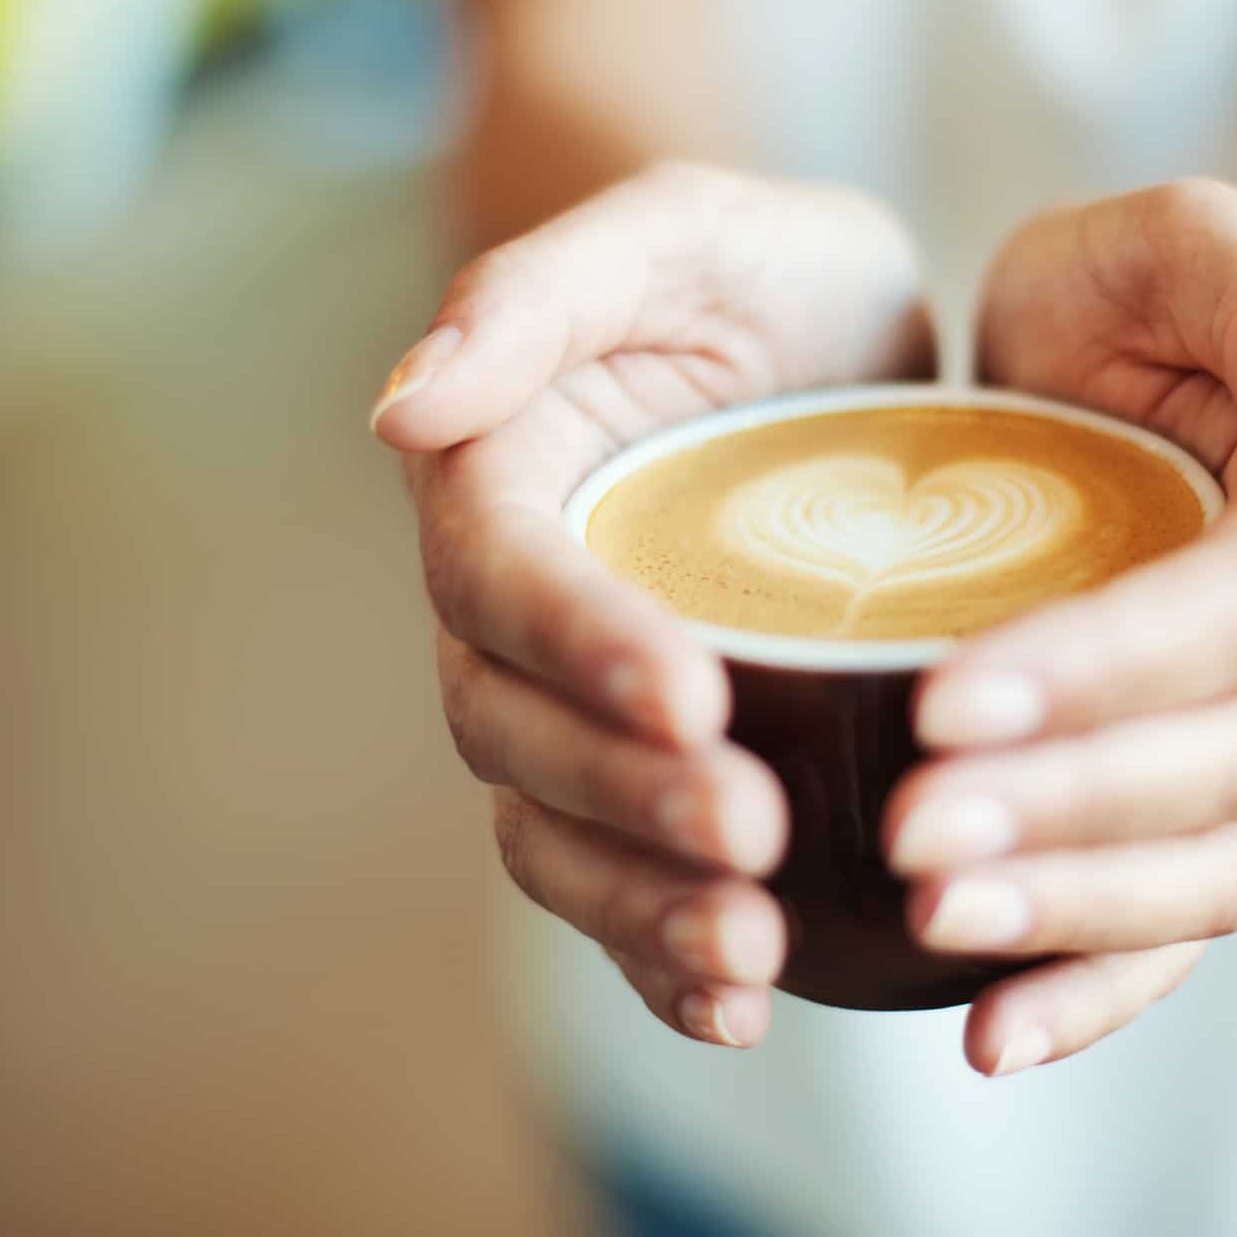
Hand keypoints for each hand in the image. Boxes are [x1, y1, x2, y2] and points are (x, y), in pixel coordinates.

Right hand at [376, 163, 933, 1047]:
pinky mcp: (647, 766)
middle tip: (752, 834)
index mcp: (501, 477)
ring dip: (637, 905)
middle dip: (622, 797)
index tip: (693, 697)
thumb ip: (536, 293)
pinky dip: (660, 955)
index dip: (581, 646)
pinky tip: (739, 1004)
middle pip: (515, 729)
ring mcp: (574, 701)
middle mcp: (517, 607)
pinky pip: (619, 879)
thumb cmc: (756, 272)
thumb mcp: (675, 232)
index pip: (503, 577)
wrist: (838, 344)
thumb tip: (399, 412)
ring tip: (751, 951)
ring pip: (552, 831)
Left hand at [884, 179, 1236, 1075]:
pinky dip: (1093, 992)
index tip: (941, 696)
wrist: (1128, 379)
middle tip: (909, 832)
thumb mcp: (1177, 241)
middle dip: (1069, 809)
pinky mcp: (1210, 811)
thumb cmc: (1133, 303)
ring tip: (935, 923)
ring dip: (1075, 914)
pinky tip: (986, 1035)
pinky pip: (1178, 928)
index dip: (1105, 668)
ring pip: (1211, 867)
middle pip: (1225, 762)